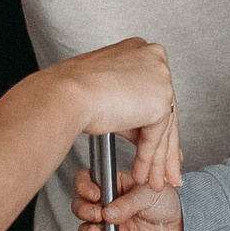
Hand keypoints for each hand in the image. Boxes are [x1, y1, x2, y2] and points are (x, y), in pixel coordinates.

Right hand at [46, 38, 182, 188]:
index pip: (153, 93)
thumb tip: (144, 133)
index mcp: (141, 50)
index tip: (156, 143)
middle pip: (164, 110)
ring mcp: (160, 77)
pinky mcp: (160, 100)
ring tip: (154, 180)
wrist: (65, 94)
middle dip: (163, 147)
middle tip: (164, 169)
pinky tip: (142, 173)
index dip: (155, 122)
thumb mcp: (108, 95)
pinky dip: (149, 158)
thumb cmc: (72, 90)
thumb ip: (131, 109)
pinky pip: (157, 136)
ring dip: (158, 159)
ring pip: (163, 126)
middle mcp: (155, 58)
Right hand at [70, 169, 183, 230]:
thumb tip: (109, 213)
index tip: (95, 194)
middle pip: (81, 204)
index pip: (89, 180)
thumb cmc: (166, 201)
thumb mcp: (148, 194)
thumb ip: (128, 203)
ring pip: (85, 225)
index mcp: (114, 184)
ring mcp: (109, 223)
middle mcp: (107, 203)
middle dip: (85, 210)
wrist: (179, 225)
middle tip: (98, 214)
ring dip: (86, 230)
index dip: (85, 186)